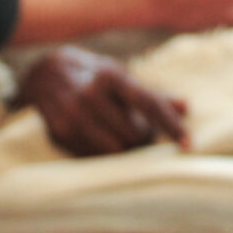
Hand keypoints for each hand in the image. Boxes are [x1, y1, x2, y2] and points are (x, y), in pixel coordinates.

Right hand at [17, 46, 187, 155]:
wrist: (44, 74)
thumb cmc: (94, 77)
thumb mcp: (121, 77)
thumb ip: (153, 96)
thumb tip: (187, 106)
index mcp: (112, 75)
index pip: (149, 103)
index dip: (171, 125)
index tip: (189, 144)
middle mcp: (91, 93)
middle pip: (135, 134)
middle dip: (143, 139)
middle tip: (140, 133)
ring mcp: (73, 113)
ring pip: (115, 151)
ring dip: (124, 151)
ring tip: (121, 137)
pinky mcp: (60, 132)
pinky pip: (93, 157)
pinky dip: (103, 155)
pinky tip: (99, 140)